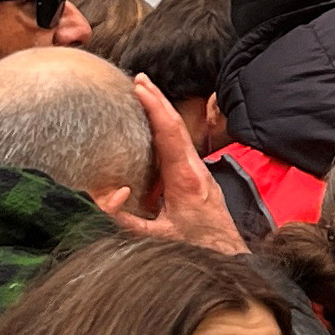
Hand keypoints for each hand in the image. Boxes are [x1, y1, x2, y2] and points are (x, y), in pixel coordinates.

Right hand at [108, 75, 246, 255]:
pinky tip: (154, 122)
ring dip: (162, 111)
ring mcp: (199, 171)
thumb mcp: (155, 239)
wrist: (227, 255)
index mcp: (186, 179)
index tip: (139, 88)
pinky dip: (166, 127)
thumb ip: (126, 221)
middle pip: (176, 125)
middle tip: (138, 79)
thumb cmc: (194, 248)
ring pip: (179, 133)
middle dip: (157, 99)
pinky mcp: (197, 176)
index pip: (170, 134)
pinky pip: (180, 145)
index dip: (155, 108)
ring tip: (144, 92)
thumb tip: (108, 197)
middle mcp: (195, 169)